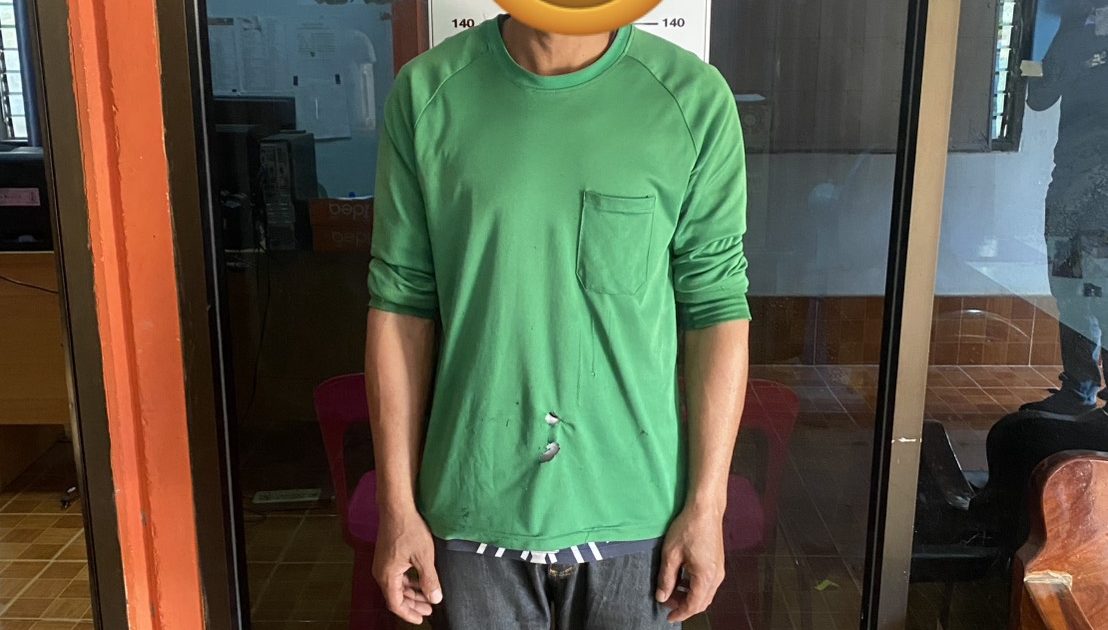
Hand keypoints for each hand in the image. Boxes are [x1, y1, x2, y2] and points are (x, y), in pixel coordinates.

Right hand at [372, 507, 442, 624]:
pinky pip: (396, 575)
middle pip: (396, 596)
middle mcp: (381, 572)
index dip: (409, 614)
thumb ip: (429, 580)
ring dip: (412, 592)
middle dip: (413, 604)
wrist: (397, 507)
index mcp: (387, 576)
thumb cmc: (408, 529)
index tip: (421, 619)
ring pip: (397, 585)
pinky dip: (408, 581)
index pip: (396, 604)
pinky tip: (420, 579)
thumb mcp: (424, 557)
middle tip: (429, 608)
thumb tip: (435, 599)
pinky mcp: (387, 555)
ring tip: (428, 594)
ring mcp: (383, 563)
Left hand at [655, 505, 725, 622]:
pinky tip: (682, 578)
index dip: (680, 613)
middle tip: (666, 600)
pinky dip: (695, 587)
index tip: (668, 617)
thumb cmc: (688, 528)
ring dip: (689, 596)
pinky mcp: (718, 563)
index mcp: (706, 577)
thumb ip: (666, 578)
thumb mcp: (671, 554)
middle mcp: (717, 577)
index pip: (693, 605)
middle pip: (702, 602)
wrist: (705, 509)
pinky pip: (708, 583)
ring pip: (706, 593)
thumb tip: (662, 597)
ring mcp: (719, 569)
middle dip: (684, 605)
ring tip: (672, 589)